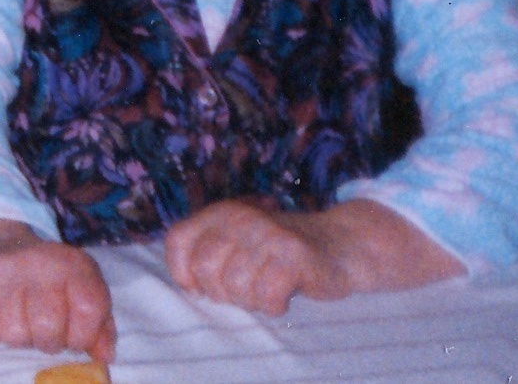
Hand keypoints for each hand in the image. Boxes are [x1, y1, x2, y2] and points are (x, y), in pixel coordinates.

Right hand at [0, 219, 115, 363]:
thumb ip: (100, 325)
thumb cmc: (46, 281)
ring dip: (19, 337)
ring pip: (15, 336)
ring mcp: (1, 269)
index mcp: (72, 263)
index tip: (74, 335)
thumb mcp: (81, 291)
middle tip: (43, 328)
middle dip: (49, 341)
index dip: (83, 336)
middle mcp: (37, 260)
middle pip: (48, 329)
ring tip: (20, 319)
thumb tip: (104, 356)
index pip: (88, 310)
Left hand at [161, 200, 332, 315]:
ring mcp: (268, 234)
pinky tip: (284, 296)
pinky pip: (267, 297)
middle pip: (205, 269)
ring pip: (235, 287)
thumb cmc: (279, 252)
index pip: (177, 241)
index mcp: (219, 212)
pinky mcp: (294, 256)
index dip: (183, 272)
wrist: (340, 244)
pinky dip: (274, 305)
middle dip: (222, 292)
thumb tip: (187, 284)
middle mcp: (240, 217)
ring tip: (266, 291)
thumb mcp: (238, 241)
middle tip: (245, 291)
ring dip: (251, 301)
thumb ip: (207, 252)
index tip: (202, 288)